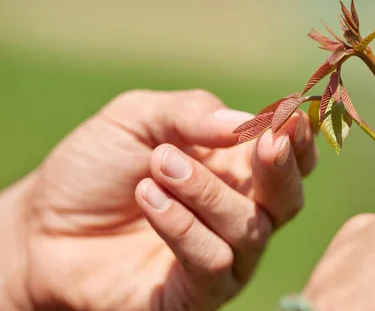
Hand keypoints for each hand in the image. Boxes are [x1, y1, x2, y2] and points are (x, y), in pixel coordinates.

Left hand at [8, 89, 316, 309]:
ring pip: (248, 229)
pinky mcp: (195, 293)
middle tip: (263, 141)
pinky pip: (212, 263)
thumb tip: (245, 122)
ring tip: (159, 164)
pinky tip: (150, 198)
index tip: (290, 118)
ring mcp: (221, 256)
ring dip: (207, 192)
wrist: (43, 224)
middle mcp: (239, 213)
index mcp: (236, 168)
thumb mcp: (138, 118)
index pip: (290, 159)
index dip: (299, 141)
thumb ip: (191, 113)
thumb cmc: (98, 165)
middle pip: (287, 200)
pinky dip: (184, 227)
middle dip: (280, 170)